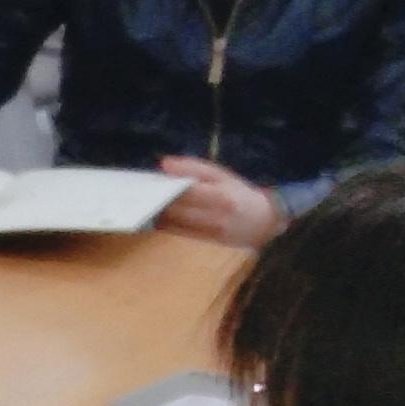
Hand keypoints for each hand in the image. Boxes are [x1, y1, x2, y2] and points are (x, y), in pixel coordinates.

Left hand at [153, 157, 283, 246]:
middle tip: (142, 191)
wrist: (262, 222)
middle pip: (175, 209)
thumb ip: (193, 168)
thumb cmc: (239, 193)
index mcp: (220, 195)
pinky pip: (176, 231)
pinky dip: (164, 223)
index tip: (149, 179)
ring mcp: (208, 231)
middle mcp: (214, 215)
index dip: (163, 186)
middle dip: (156, 200)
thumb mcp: (222, 175)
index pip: (184, 191)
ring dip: (157, 212)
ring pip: (172, 222)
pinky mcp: (204, 241)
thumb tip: (165, 164)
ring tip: (148, 202)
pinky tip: (158, 214)